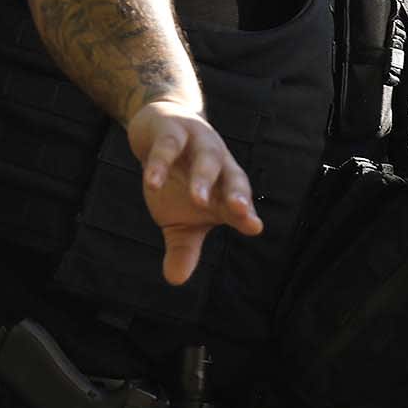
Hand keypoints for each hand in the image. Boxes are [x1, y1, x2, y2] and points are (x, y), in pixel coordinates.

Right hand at [126, 100, 262, 285]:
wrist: (159, 126)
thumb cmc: (177, 179)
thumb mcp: (178, 217)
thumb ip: (183, 247)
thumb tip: (176, 281)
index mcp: (225, 185)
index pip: (240, 201)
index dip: (247, 214)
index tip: (255, 228)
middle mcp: (219, 163)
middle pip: (235, 178)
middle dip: (239, 195)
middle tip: (241, 213)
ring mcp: (198, 143)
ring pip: (207, 159)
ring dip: (203, 179)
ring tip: (198, 201)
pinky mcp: (172, 130)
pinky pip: (168, 147)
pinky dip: (161, 164)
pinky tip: (152, 182)